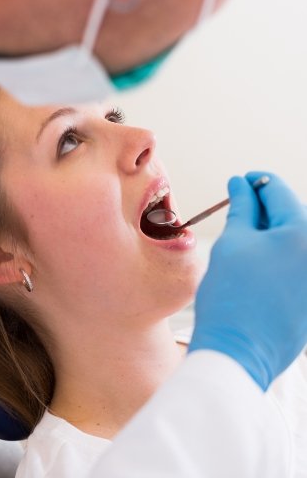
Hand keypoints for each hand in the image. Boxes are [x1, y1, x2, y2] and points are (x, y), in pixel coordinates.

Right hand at [189, 172, 306, 390]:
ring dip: (269, 234)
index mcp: (303, 235)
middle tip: (238, 207)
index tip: (240, 180)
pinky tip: (253, 265)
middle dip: (263, 208)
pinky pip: (295, 265)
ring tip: (242, 238)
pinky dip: (276, 256)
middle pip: (291, 216)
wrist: (237, 351)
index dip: (256, 182)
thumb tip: (241, 185)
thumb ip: (241, 209)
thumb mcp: (232, 243)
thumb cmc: (231, 294)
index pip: (279, 193)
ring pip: (292, 242)